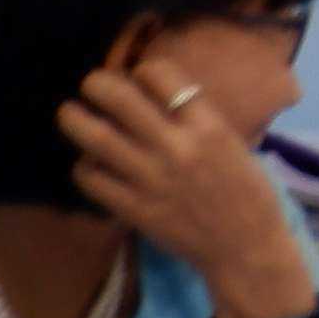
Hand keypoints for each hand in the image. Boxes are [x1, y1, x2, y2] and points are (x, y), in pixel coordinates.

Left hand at [59, 55, 314, 317]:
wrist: (246, 247)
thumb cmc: (248, 192)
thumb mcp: (233, 144)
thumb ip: (197, 120)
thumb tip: (157, 99)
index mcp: (208, 126)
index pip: (161, 76)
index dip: (143, 69)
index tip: (138, 75)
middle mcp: (176, 147)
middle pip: (120, 98)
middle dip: (98, 83)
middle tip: (92, 84)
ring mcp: (151, 179)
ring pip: (96, 137)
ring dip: (75, 118)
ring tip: (70, 112)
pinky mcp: (134, 209)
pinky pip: (93, 179)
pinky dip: (83, 165)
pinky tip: (89, 162)